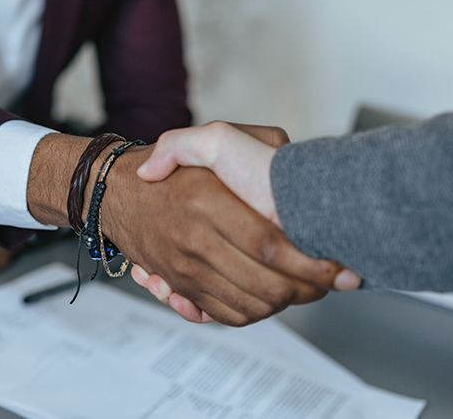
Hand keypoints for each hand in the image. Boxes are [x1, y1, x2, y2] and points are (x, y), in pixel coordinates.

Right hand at [131, 122, 360, 322]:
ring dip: (285, 305)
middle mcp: (195, 240)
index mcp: (208, 202)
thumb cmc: (171, 171)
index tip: (336, 268)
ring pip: (249, 306)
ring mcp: (185, 268)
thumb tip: (284, 158)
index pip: (268, 246)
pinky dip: (252, 314)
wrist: (115, 194)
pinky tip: (269, 299)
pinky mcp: (180, 286)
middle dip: (307, 291)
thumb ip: (252, 138)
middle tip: (329, 282)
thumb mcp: (210, 136)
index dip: (309, 264)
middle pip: (265, 285)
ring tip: (306, 290)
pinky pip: (223, 315)